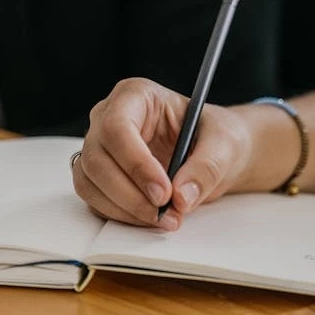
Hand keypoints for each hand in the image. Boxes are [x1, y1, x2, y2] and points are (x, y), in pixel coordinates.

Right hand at [73, 78, 255, 230]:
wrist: (211, 152)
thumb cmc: (213, 135)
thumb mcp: (224, 143)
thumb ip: (206, 167)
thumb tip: (182, 197)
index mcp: (135, 96)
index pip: (117, 126)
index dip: (136, 163)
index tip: (164, 191)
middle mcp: (108, 118)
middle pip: (97, 158)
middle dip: (130, 194)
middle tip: (166, 212)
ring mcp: (99, 148)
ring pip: (90, 182)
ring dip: (126, 209)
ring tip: (165, 218)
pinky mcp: (98, 176)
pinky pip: (95, 200)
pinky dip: (122, 216)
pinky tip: (151, 217)